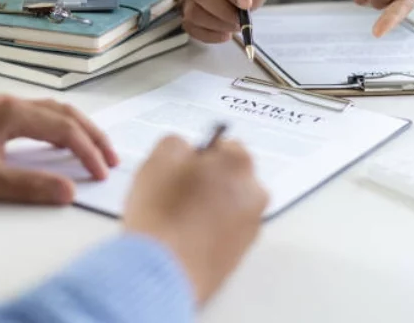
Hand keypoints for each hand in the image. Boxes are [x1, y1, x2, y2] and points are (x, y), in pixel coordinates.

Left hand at [0, 95, 118, 203]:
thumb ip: (31, 185)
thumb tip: (70, 191)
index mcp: (14, 113)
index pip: (65, 129)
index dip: (88, 151)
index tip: (103, 172)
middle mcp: (13, 103)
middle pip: (66, 113)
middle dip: (93, 135)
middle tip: (112, 158)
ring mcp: (4, 106)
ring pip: (54, 111)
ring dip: (78, 129)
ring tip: (95, 149)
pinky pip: (40, 115)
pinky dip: (61, 127)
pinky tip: (61, 141)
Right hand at [124, 135, 267, 303]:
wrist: (162, 270)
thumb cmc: (162, 214)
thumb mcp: (159, 158)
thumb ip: (177, 143)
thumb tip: (184, 150)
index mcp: (238, 163)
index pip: (222, 145)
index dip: (197, 154)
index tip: (182, 165)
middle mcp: (254, 193)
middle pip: (229, 176)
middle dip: (208, 180)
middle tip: (177, 191)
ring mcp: (250, 226)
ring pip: (228, 204)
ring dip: (209, 206)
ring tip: (177, 217)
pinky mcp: (240, 255)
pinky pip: (225, 231)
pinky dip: (209, 230)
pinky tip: (183, 236)